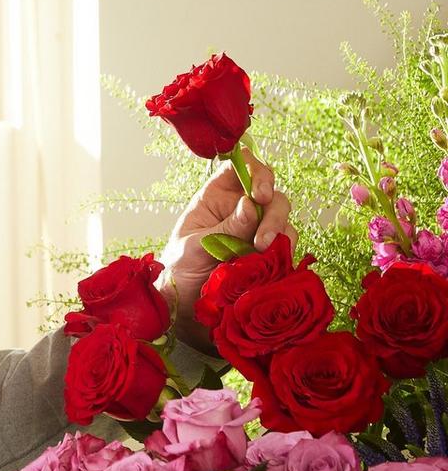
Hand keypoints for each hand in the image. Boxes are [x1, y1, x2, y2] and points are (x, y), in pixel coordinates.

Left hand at [158, 148, 295, 352]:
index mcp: (216, 196)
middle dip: (272, 211)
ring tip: (261, 253)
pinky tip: (272, 264)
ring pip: (282, 218)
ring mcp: (256, 229)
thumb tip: (249, 204)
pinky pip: (287, 243)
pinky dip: (285, 250)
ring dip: (278, 232)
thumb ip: (224, 228)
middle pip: (270, 193)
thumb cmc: (182, 267)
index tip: (258, 193)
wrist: (186, 303)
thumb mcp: (196, 246)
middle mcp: (240, 208)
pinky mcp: (269, 252)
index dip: (255, 170)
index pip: (240, 167)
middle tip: (261, 238)